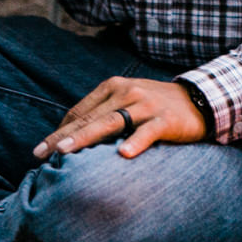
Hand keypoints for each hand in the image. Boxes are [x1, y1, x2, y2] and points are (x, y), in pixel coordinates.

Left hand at [33, 76, 207, 160]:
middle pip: (89, 117)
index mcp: (114, 87)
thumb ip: (103, 114)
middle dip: (63, 136)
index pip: (80, 111)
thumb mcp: (127, 103)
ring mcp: (146, 104)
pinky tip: (123, 155)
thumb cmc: (156, 106)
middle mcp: (127, 92)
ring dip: (86, 137)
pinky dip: (136, 142)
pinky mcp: (166, 119)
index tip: (41, 149)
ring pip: (111, 122)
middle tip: (42, 153)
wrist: (200, 100)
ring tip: (66, 152)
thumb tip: (71, 136)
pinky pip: (148, 131)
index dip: (59, 130)